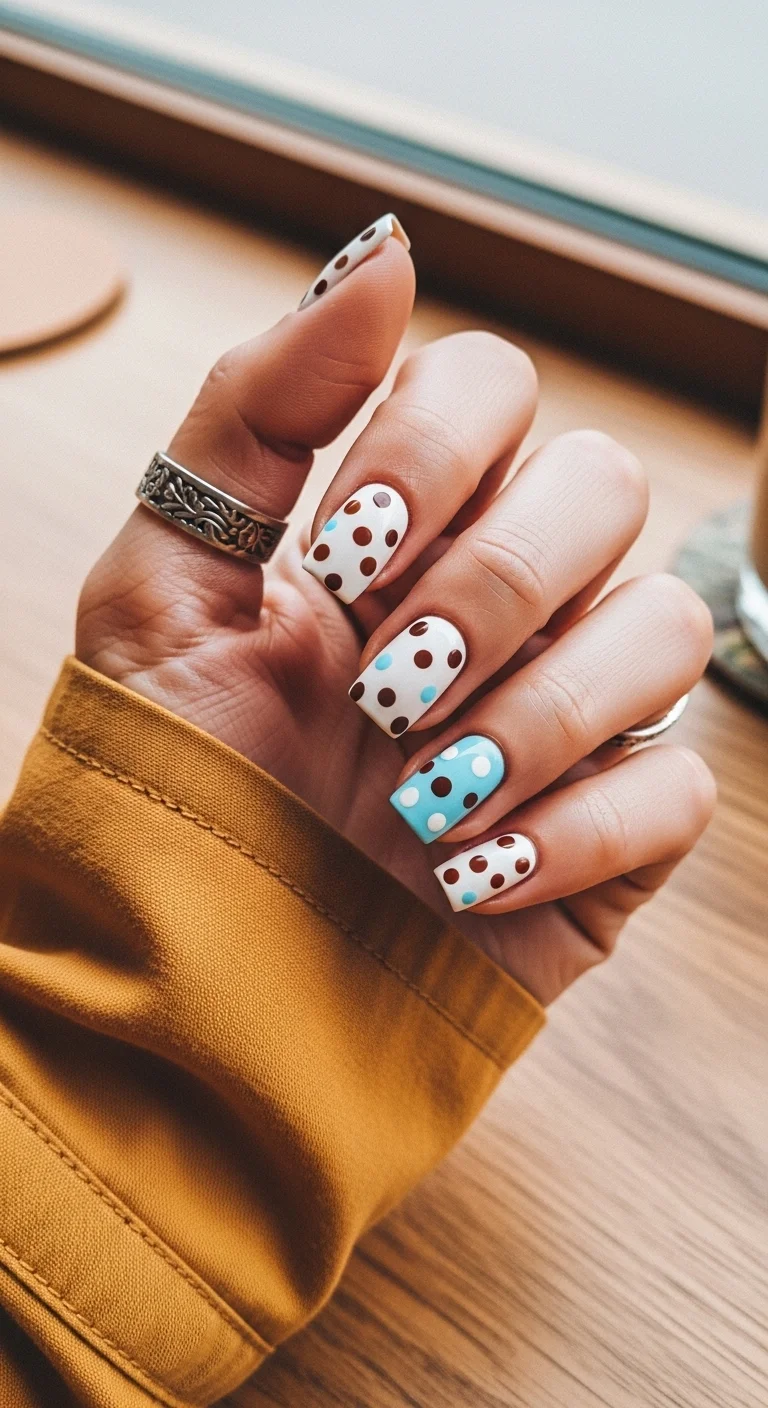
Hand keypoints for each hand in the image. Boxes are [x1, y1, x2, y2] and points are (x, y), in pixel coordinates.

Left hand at [76, 223, 714, 1004]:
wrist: (195, 986)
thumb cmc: (174, 783)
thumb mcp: (162, 586)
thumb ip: (259, 410)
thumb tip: (387, 249)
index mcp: (397, 524)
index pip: (494, 383)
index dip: (435, 452)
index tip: (344, 559)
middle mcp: (500, 598)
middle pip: (608, 484)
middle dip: (493, 585)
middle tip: (385, 688)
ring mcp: (566, 712)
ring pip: (667, 628)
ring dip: (536, 715)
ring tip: (420, 798)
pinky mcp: (614, 833)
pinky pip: (681, 785)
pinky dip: (573, 835)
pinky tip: (465, 876)